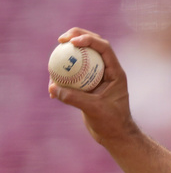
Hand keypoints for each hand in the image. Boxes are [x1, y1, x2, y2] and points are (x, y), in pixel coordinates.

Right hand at [48, 28, 135, 144]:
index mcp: (115, 73)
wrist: (115, 136)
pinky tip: (52, 88)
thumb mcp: (94, 109)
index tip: (71, 41)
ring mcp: (97, 78)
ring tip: (53, 60)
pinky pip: (73, 76)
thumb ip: (75, 98)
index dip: (88, 39)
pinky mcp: (87, 86)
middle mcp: (107, 72)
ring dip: (67, 57)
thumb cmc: (112, 123)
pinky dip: (62, 78)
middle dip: (77, 37)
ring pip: (81, 59)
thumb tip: (53, 87)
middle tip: (60, 39)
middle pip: (92, 46)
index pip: (104, 48)